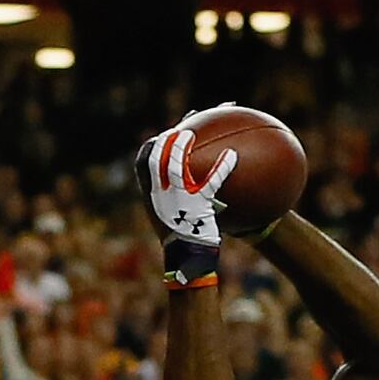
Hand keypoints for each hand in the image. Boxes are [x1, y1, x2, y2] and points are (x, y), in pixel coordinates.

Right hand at [137, 125, 234, 266]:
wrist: (187, 259)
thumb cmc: (185, 237)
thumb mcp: (176, 213)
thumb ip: (180, 193)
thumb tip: (195, 178)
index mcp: (151, 193)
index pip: (145, 159)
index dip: (157, 142)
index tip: (172, 130)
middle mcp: (159, 193)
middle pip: (158, 154)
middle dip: (173, 133)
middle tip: (192, 120)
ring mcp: (175, 199)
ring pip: (174, 164)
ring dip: (184, 144)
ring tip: (198, 130)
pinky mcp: (194, 207)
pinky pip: (209, 183)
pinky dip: (222, 168)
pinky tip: (233, 156)